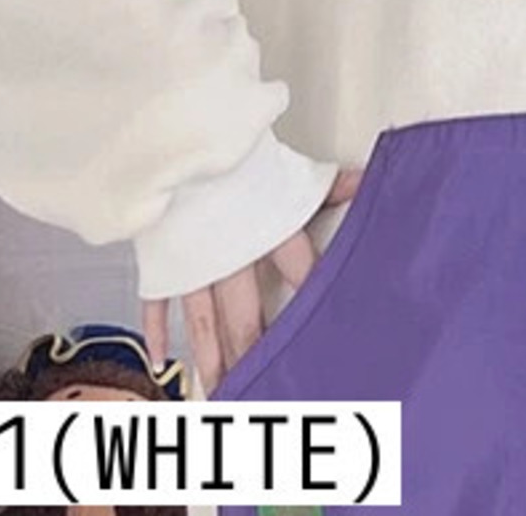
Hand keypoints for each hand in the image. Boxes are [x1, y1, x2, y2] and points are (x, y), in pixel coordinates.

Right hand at [141, 165, 362, 394]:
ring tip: (219, 391)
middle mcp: (231, 256)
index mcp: (267, 230)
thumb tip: (369, 181)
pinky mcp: (164, 256)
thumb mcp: (289, 166)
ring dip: (211, 358)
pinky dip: (156, 329)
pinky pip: (158, 299)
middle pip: (245, 317)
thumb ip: (329, 185)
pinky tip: (161, 358)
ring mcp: (193, 261)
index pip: (302, 273)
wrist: (182, 134)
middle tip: (261, 391)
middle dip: (254, 356)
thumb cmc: (237, 150)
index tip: (327, 336)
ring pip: (203, 320)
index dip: (316, 300)